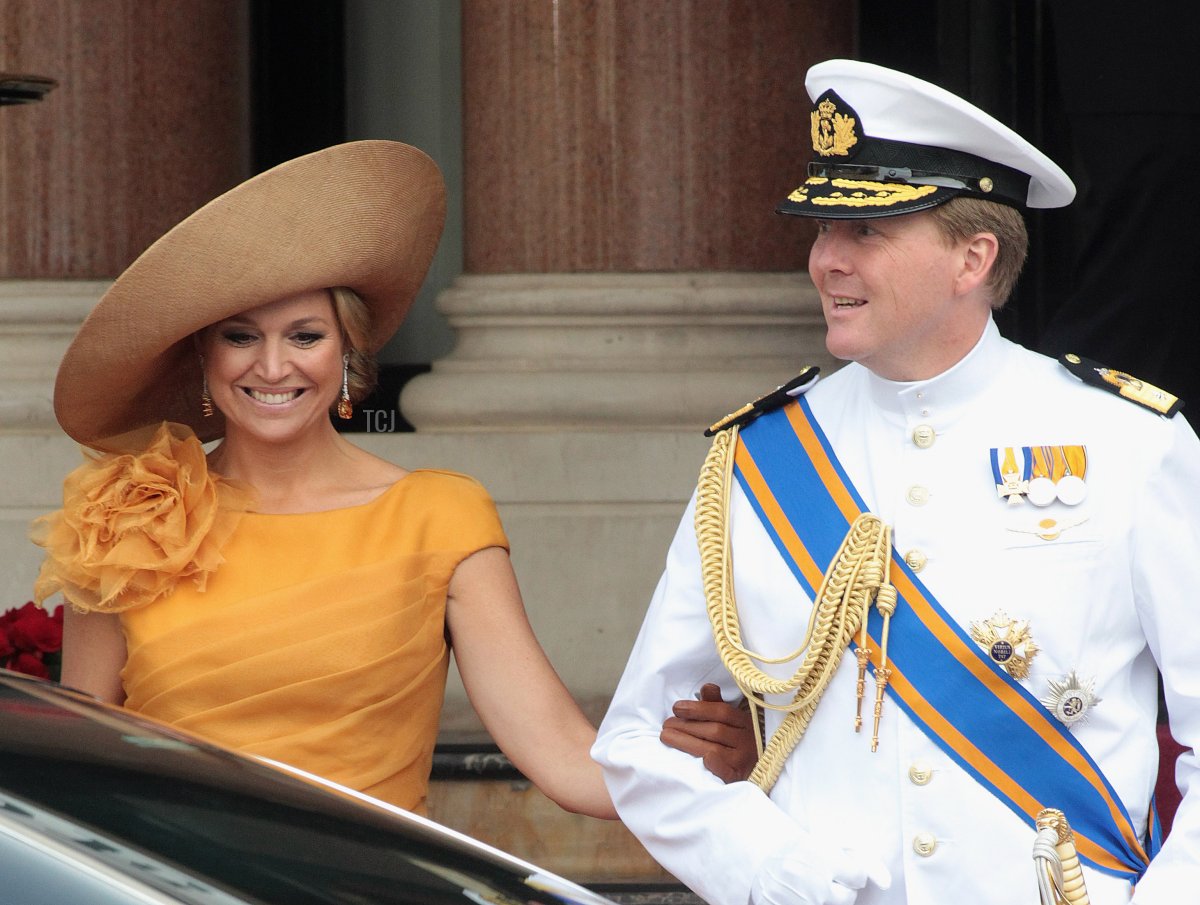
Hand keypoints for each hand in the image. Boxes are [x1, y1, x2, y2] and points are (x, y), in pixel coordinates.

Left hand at [660, 683, 757, 782]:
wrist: (758, 773)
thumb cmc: (739, 743)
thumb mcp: (733, 722)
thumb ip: (717, 705)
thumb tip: (707, 687)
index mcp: (746, 723)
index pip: (722, 712)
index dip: (698, 708)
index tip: (676, 708)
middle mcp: (747, 741)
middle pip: (714, 730)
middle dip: (686, 726)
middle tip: (666, 724)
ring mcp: (743, 761)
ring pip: (713, 749)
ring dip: (686, 742)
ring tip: (666, 737)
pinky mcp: (738, 778)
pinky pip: (724, 772)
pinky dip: (712, 764)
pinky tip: (698, 759)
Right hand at [751, 842, 890, 904]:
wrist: (760, 865)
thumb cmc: (799, 852)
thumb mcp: (826, 842)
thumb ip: (862, 857)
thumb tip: (887, 883)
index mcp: (819, 854)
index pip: (857, 876)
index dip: (849, 871)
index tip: (835, 865)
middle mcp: (811, 880)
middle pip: (847, 897)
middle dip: (839, 888)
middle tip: (822, 877)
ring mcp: (801, 901)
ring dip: (826, 899)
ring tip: (810, 886)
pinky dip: (814, 904)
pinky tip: (802, 896)